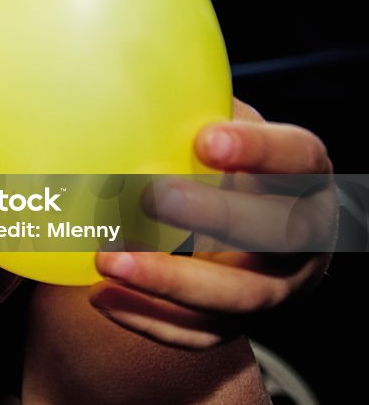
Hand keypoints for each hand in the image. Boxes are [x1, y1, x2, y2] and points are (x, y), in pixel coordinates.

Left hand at [89, 99, 336, 347]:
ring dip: (169, 280)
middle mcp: (303, 239)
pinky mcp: (237, 325)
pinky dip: (148, 319)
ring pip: (237, 299)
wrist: (242, 235)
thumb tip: (128, 71)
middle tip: (150, 195)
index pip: (298, 158)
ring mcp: (277, 290)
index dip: (258, 150)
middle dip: (213, 216)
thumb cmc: (220, 167)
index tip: (205, 140)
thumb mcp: (221, 129)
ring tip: (107, 257)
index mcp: (304, 177)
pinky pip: (198, 333)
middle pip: (274, 234)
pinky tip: (100, 294)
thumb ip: (194, 110)